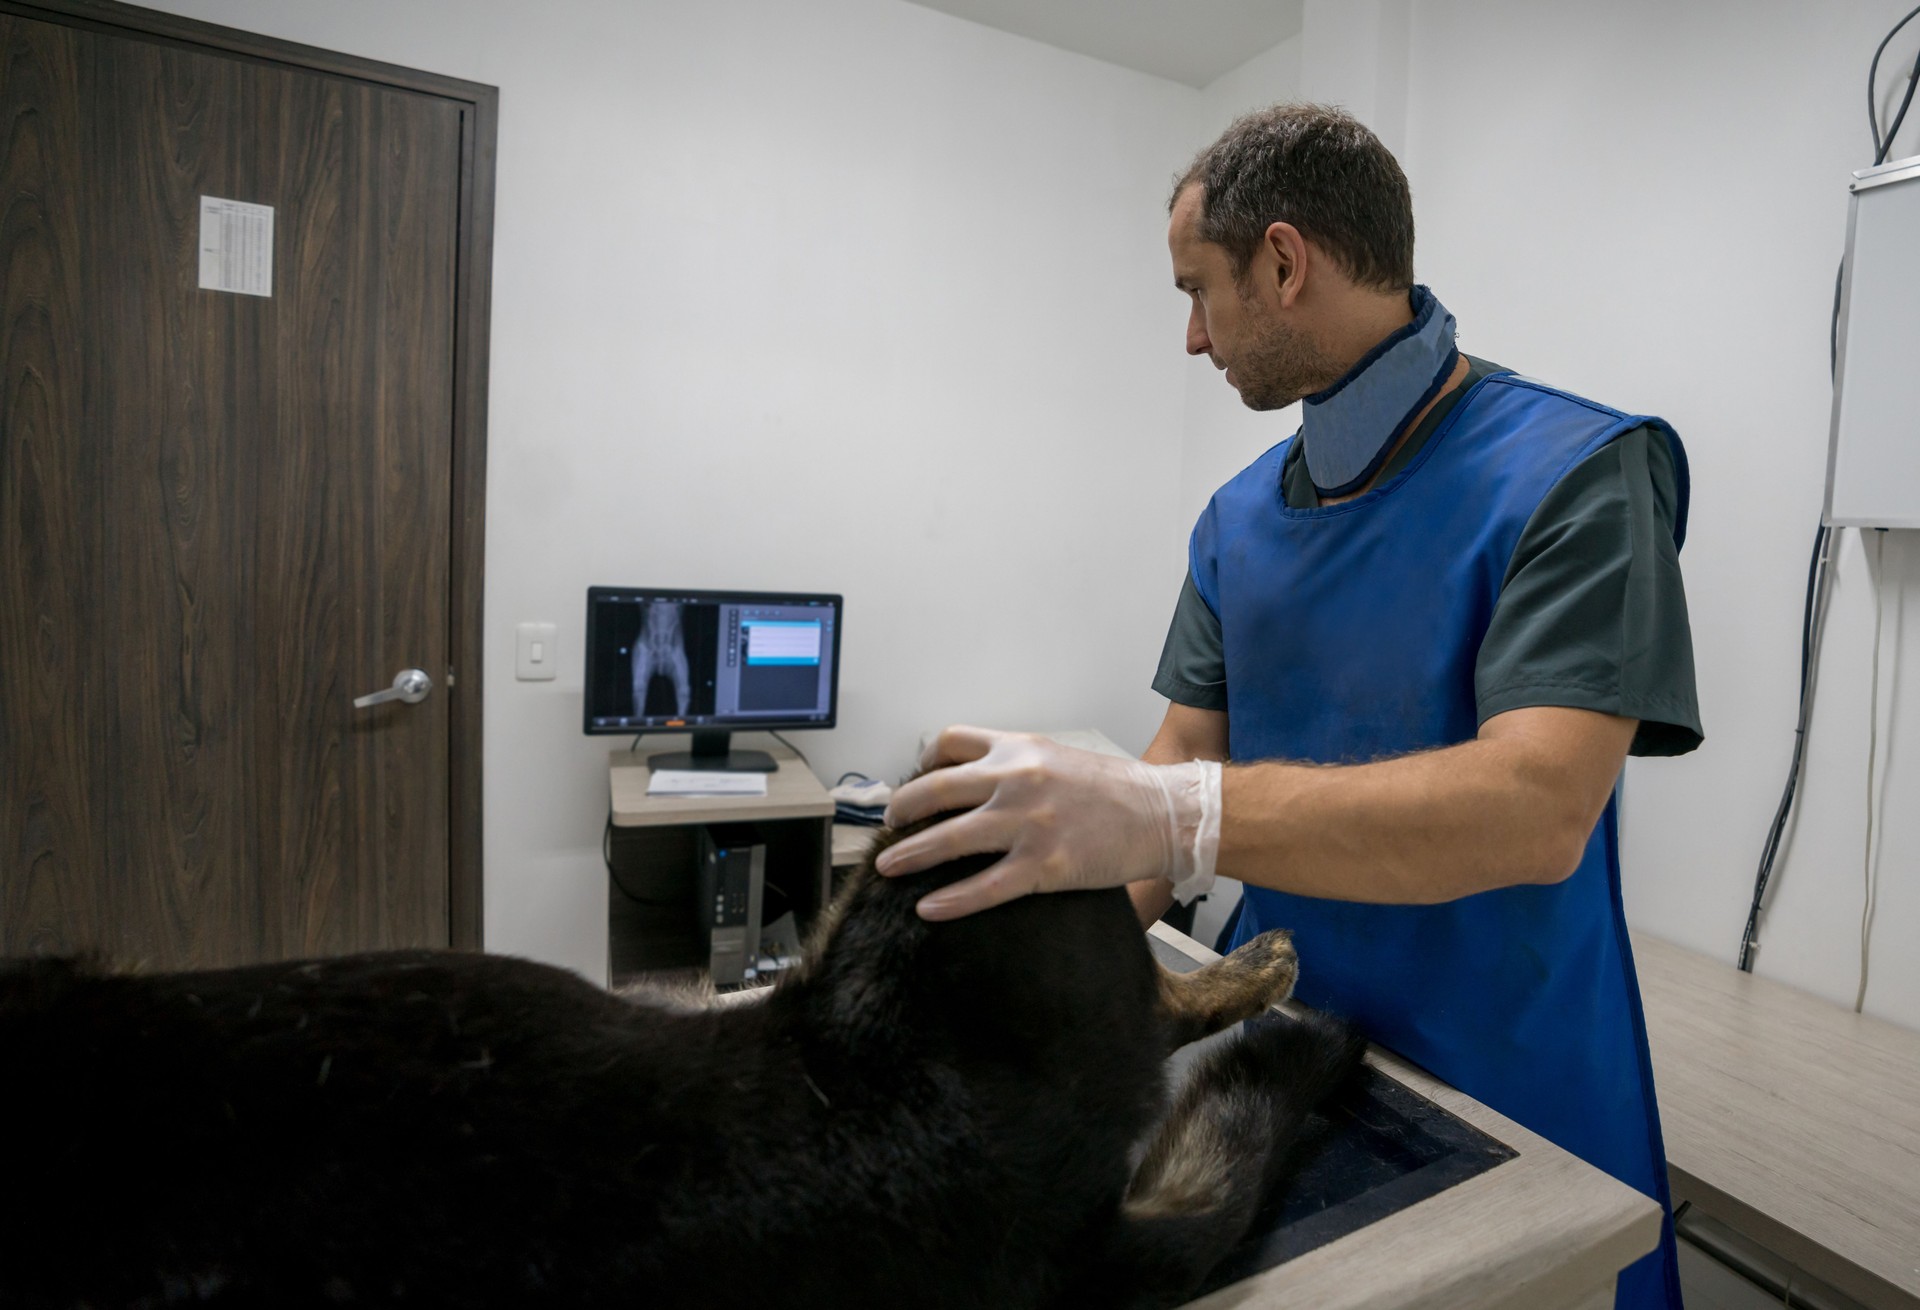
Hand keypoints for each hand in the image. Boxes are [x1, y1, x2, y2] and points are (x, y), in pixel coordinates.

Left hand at [876, 726, 1219, 919]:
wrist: (1165, 814)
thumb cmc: (1119, 790)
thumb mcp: (1061, 759)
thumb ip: (1018, 766)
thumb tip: (979, 786)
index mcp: (1019, 750)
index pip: (951, 742)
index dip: (923, 763)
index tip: (914, 781)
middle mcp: (1016, 780)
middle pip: (935, 789)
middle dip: (901, 811)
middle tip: (887, 827)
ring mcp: (1027, 823)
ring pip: (949, 839)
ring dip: (910, 855)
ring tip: (886, 868)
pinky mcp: (1044, 866)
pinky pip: (983, 887)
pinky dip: (950, 900)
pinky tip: (928, 908)